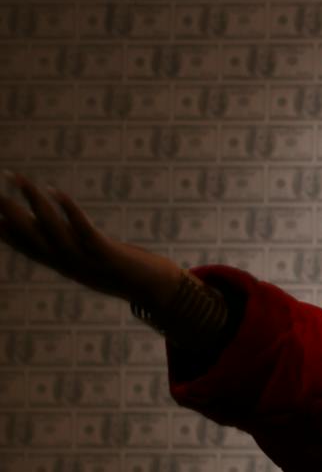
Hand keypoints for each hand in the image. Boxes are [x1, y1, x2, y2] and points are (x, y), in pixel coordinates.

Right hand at [0, 170, 183, 306]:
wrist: (157, 292)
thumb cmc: (127, 274)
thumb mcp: (93, 261)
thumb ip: (74, 248)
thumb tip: (59, 232)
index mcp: (64, 265)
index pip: (26, 246)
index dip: (5, 231)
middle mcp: (69, 263)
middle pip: (31, 236)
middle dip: (9, 213)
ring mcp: (86, 259)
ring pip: (52, 228)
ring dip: (34, 202)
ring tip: (18, 179)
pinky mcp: (107, 253)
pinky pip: (82, 229)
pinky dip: (68, 210)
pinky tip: (56, 192)